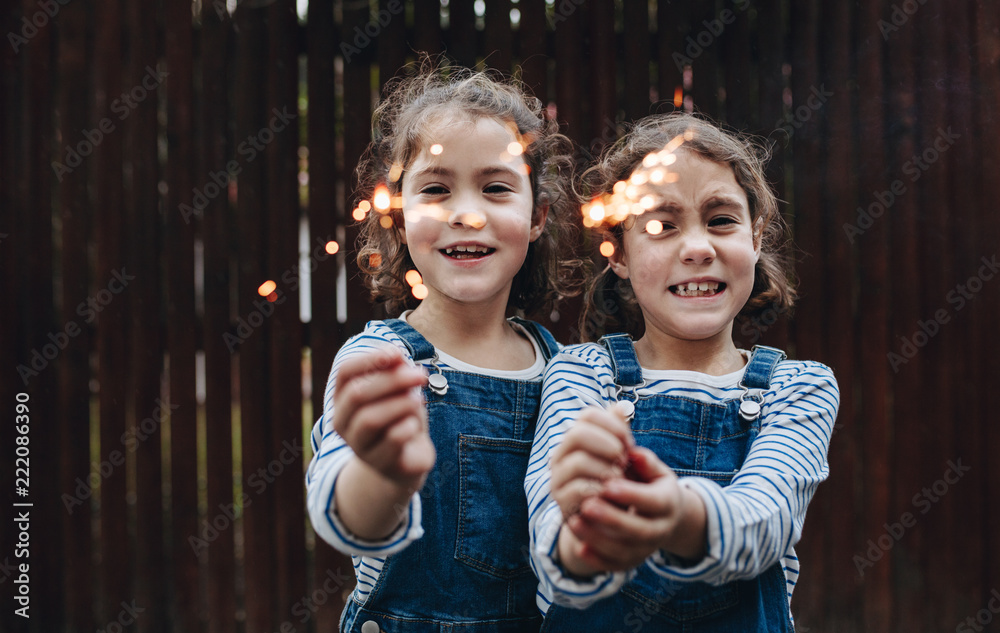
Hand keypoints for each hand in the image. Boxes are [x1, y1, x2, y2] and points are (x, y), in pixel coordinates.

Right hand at [332, 346, 434, 490]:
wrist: (409, 459)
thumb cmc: (400, 417)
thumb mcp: (399, 391)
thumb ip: (395, 372)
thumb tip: (397, 356)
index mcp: (343, 399)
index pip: (345, 373)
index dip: (370, 359)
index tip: (397, 353)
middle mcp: (343, 422)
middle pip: (357, 394)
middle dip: (392, 380)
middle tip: (421, 376)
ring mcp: (358, 446)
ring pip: (369, 419)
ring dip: (400, 404)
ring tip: (420, 400)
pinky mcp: (379, 463)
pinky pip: (391, 440)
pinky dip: (407, 426)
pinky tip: (414, 425)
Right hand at [549, 405, 633, 520]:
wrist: (609, 518)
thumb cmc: (617, 480)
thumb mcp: (621, 455)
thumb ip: (619, 432)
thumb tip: (622, 407)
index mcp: (576, 438)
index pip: (588, 415)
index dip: (613, 425)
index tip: (628, 442)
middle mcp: (562, 454)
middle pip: (578, 433)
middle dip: (607, 446)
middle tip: (623, 460)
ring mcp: (558, 477)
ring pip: (579, 462)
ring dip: (606, 469)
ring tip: (619, 478)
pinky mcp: (562, 501)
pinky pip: (578, 489)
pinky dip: (599, 490)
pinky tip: (611, 493)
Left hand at [562, 447, 707, 570]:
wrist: (665, 517)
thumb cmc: (653, 485)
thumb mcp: (656, 471)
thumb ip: (645, 462)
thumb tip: (633, 452)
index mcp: (668, 504)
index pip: (653, 502)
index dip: (631, 494)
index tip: (607, 484)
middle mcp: (660, 530)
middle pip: (639, 530)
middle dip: (612, 519)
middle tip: (587, 505)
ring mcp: (646, 549)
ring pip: (624, 551)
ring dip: (598, 539)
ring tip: (574, 521)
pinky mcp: (632, 562)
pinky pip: (615, 565)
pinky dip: (597, 560)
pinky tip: (579, 548)